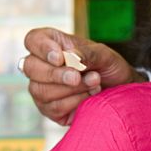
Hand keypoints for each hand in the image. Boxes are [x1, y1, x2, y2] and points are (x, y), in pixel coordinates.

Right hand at [20, 27, 143, 124]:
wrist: (121, 90)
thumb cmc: (109, 68)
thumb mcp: (104, 55)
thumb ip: (87, 53)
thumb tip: (70, 55)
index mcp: (52, 45)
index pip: (32, 40)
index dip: (42, 48)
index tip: (60, 57)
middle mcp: (42, 66)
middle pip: (30, 67)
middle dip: (56, 74)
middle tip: (78, 76)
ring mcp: (43, 89)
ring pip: (40, 90)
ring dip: (70, 89)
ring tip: (94, 83)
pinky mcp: (51, 110)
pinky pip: (53, 107)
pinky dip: (74, 102)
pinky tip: (89, 97)